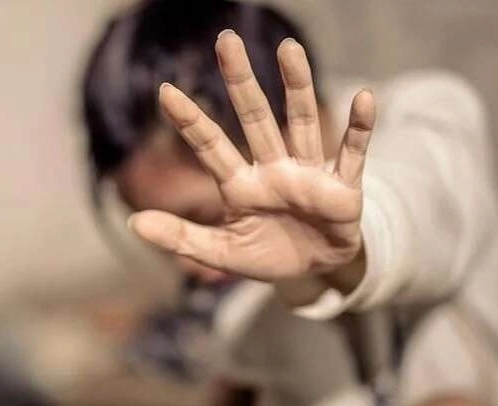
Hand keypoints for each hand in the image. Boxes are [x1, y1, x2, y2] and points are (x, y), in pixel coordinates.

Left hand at [128, 31, 374, 281]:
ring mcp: (308, 175)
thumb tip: (133, 223)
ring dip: (297, 88)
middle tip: (225, 40)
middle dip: (241, 82)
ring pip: (301, 124)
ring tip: (289, 50)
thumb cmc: (267, 255)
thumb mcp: (222, 253)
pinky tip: (363, 98)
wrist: (314, 272)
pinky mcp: (342, 188)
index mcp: (241, 186)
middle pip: (255, 119)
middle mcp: (273, 170)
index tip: (165, 91)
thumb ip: (181, 238)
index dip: (190, 121)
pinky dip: (360, 129)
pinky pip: (352, 154)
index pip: (211, 147)